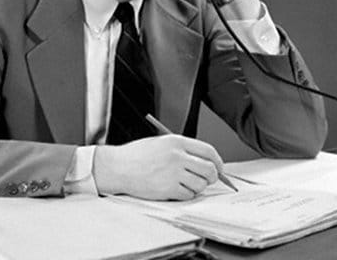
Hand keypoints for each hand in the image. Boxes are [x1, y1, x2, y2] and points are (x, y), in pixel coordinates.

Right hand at [93, 135, 223, 199]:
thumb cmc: (137, 155)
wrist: (118, 167)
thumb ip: (182, 149)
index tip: (218, 168)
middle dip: (212, 176)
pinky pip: (188, 195)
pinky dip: (186, 194)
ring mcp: (173, 173)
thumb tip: (204, 161)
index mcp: (177, 141)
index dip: (217, 161)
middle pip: (209, 169)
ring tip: (185, 183)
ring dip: (197, 186)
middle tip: (207, 179)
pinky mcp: (168, 189)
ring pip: (201, 184)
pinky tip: (176, 189)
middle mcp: (177, 156)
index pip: (208, 151)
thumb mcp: (161, 143)